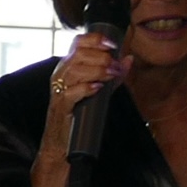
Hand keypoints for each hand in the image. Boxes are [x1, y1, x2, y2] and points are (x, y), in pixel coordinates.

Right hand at [32, 32, 132, 186]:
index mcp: (68, 68)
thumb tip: (128, 59)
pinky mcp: (60, 107)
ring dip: (97, 70)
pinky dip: (86, 88)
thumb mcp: (98, 92)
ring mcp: (58, 91)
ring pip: (75, 69)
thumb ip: (112, 75)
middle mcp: (60, 75)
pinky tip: (98, 88)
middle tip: (116, 67)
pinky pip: (70, 92)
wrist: (62, 147)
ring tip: (112, 75)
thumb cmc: (79, 118)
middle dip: (101, 57)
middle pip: (78, 53)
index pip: (78, 42)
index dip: (95, 39)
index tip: (113, 44)